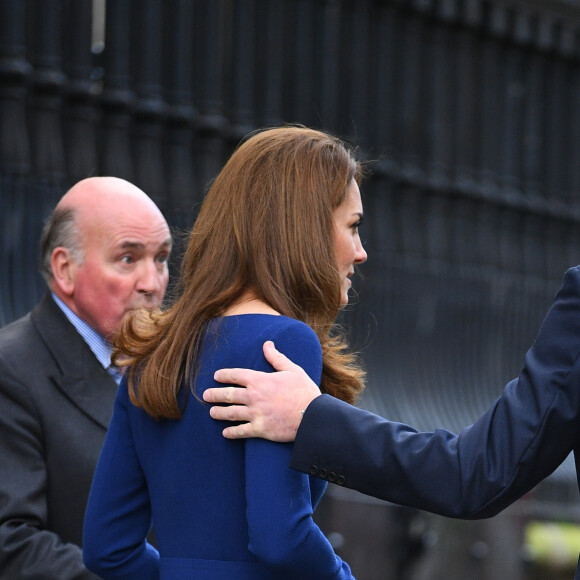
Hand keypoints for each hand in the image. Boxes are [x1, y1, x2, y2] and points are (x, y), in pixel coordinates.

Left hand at [203, 341, 320, 441]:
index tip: (217, 376)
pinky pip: (241, 431)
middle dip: (214, 394)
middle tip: (205, 395)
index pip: (236, 375)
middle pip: (228, 395)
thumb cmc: (304, 391)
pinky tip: (226, 433)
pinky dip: (231, 432)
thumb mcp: (292, 369)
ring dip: (219, 413)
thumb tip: (267, 344)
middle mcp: (254, 396)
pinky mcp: (260, 429)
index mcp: (260, 380)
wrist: (312, 415)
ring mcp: (255, 414)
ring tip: (212, 412)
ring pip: (230, 413)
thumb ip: (276, 358)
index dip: (224, 375)